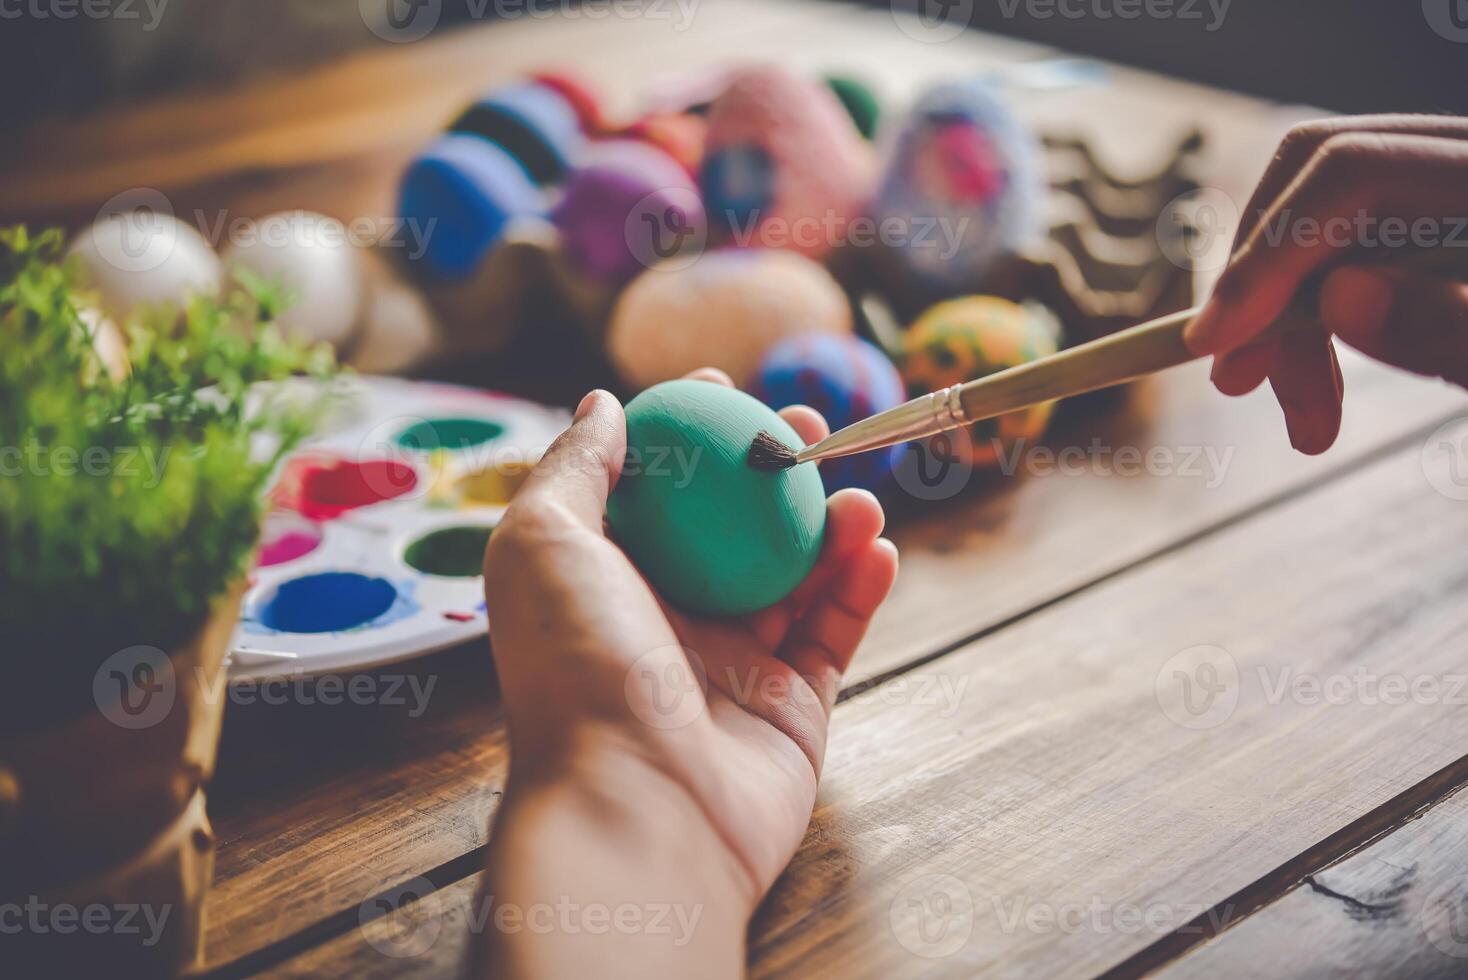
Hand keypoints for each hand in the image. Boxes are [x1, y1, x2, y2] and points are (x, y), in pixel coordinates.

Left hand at [479, 369, 897, 977]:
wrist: (637, 808)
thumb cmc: (577, 668)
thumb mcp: (545, 542)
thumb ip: (575, 467)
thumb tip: (603, 403)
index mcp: (606, 581)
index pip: (654, 490)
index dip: (688, 436)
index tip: (724, 391)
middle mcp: (668, 619)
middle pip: (733, 525)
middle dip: (773, 470)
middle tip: (808, 428)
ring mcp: (733, 665)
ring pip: (795, 575)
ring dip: (829, 524)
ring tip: (856, 490)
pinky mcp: (791, 708)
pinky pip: (836, 634)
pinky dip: (861, 588)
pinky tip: (878, 545)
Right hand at [1185, 115, 1467, 453]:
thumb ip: (1448, 325)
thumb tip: (1340, 295)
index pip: (1349, 172)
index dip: (1266, 252)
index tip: (1212, 344)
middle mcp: (1463, 159)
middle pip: (1320, 181)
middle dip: (1264, 288)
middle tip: (1241, 386)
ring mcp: (1446, 185)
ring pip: (1327, 218)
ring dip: (1289, 319)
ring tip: (1304, 419)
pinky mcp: (1436, 220)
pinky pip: (1355, 241)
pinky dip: (1323, 314)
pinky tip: (1323, 378)